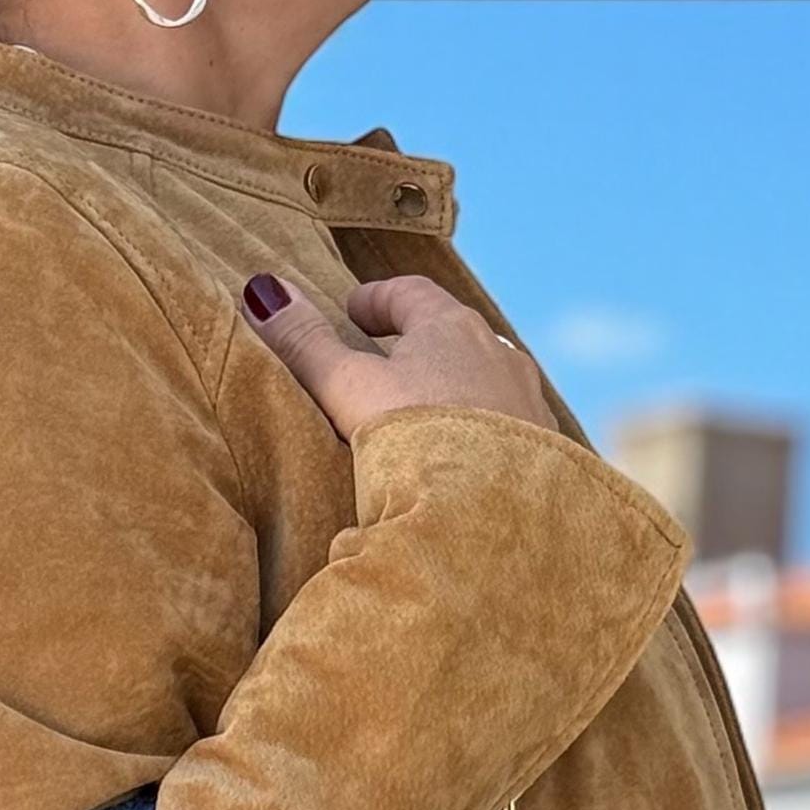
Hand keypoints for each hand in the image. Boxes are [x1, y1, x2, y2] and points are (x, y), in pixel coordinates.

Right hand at [241, 271, 555, 444]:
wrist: (493, 518)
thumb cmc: (417, 441)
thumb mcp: (348, 389)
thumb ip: (306, 345)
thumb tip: (261, 291)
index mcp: (451, 328)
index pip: (410, 293)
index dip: (377, 299)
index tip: (353, 310)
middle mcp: (499, 355)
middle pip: (453, 335)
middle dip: (419, 344)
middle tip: (385, 361)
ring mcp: (528, 405)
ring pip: (485, 382)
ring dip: (455, 389)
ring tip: (427, 416)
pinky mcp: (547, 456)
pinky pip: (507, 430)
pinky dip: (482, 433)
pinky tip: (467, 463)